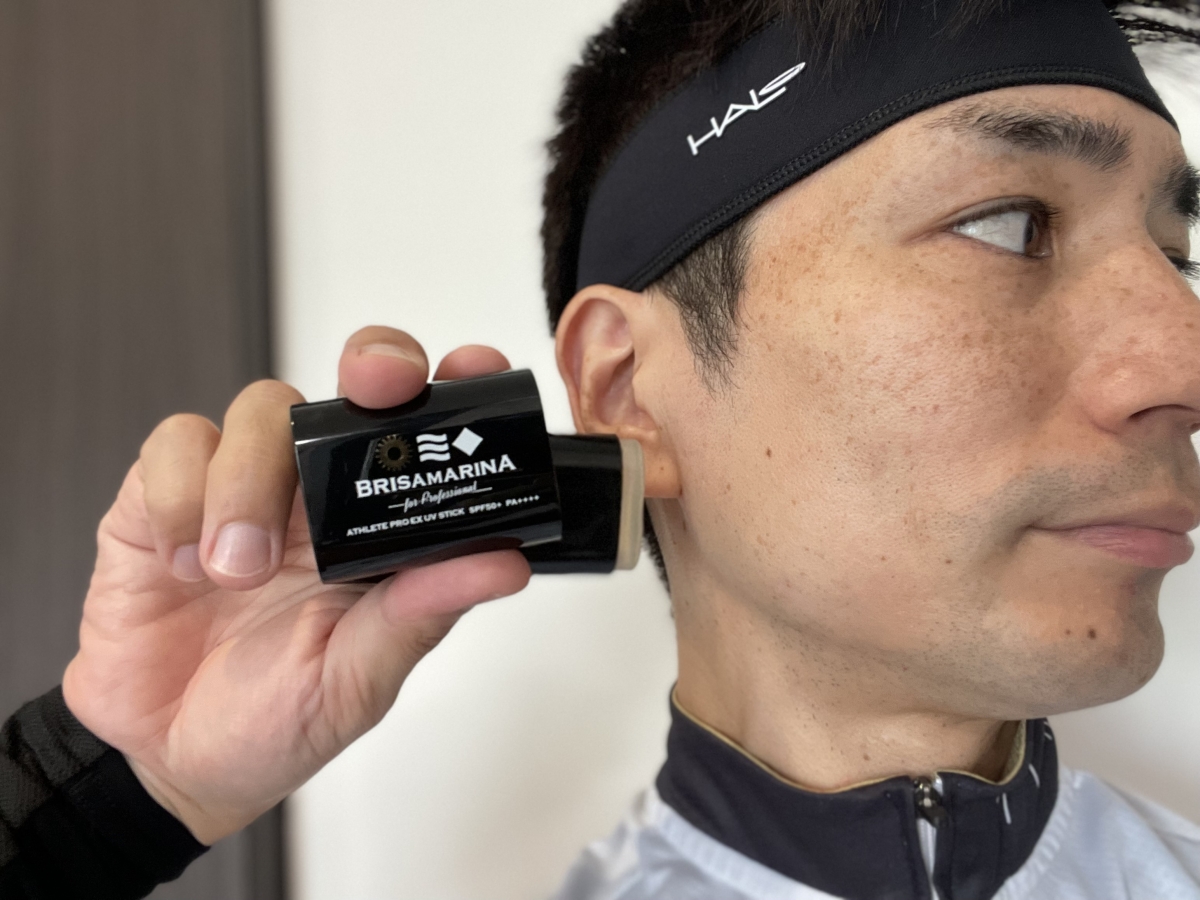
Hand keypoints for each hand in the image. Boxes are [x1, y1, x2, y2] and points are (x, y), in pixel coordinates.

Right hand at [62, 328, 530, 844]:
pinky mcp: (165, 498)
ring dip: (252, 477)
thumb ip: (423, 612)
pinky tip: (186, 566)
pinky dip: (182, 496)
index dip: (455, 386)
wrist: (172, 761)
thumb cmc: (282, 719)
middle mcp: (318, 494)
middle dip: (373, 365)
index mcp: (379, 528)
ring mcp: (243, 487)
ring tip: (238, 572)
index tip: (474, 370)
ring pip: (262, 407)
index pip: (426, 433)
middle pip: (351, 385)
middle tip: (375, 387)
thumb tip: (505, 564)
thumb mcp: (362, 676)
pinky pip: (175, 445)